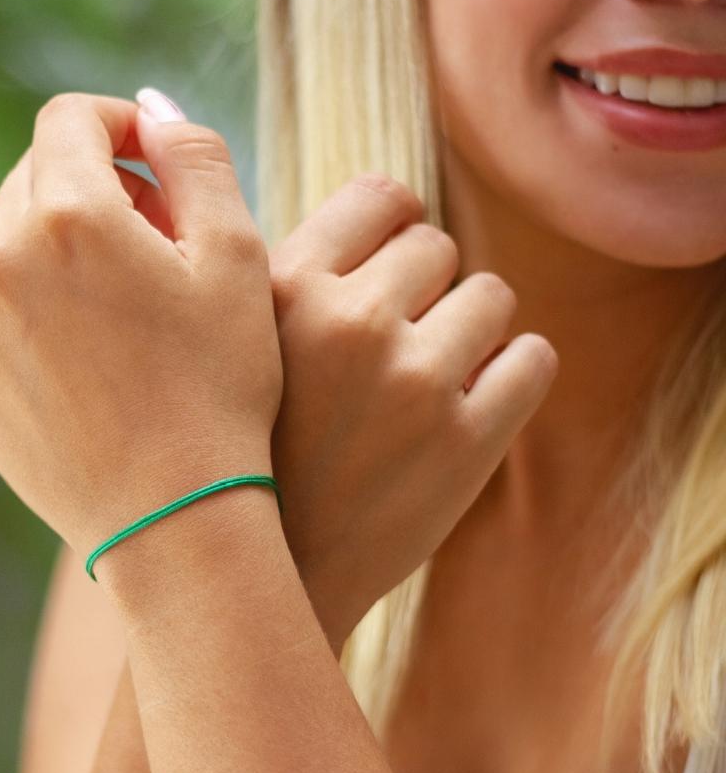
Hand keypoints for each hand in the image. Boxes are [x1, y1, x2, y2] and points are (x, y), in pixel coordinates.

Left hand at [0, 92, 282, 564]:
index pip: (72, 119)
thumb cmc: (218, 388)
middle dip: (91, 188)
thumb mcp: (238, 259)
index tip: (152, 164)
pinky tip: (61, 333)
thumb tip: (150, 110)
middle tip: (147, 240)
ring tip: (108, 296)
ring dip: (47, 240)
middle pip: (32, 176)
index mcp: (69, 214)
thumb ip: (195, 158)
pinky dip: (7, 294)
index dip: (119, 127)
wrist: (171, 516)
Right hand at [267, 174, 558, 655]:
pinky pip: (534, 359)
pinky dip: (511, 372)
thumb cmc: (252, 452)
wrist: (273, 573)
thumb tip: (361, 206)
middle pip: (438, 246)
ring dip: (467, 329)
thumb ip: (292, 274)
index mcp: (286, 289)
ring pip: (491, 297)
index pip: (383, 198)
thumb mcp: (238, 348)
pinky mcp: (469, 444)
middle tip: (390, 342)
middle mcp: (353, 325)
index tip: (378, 273)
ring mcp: (417, 385)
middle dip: (421, 288)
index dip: (388, 233)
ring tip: (424, 377)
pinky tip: (470, 400)